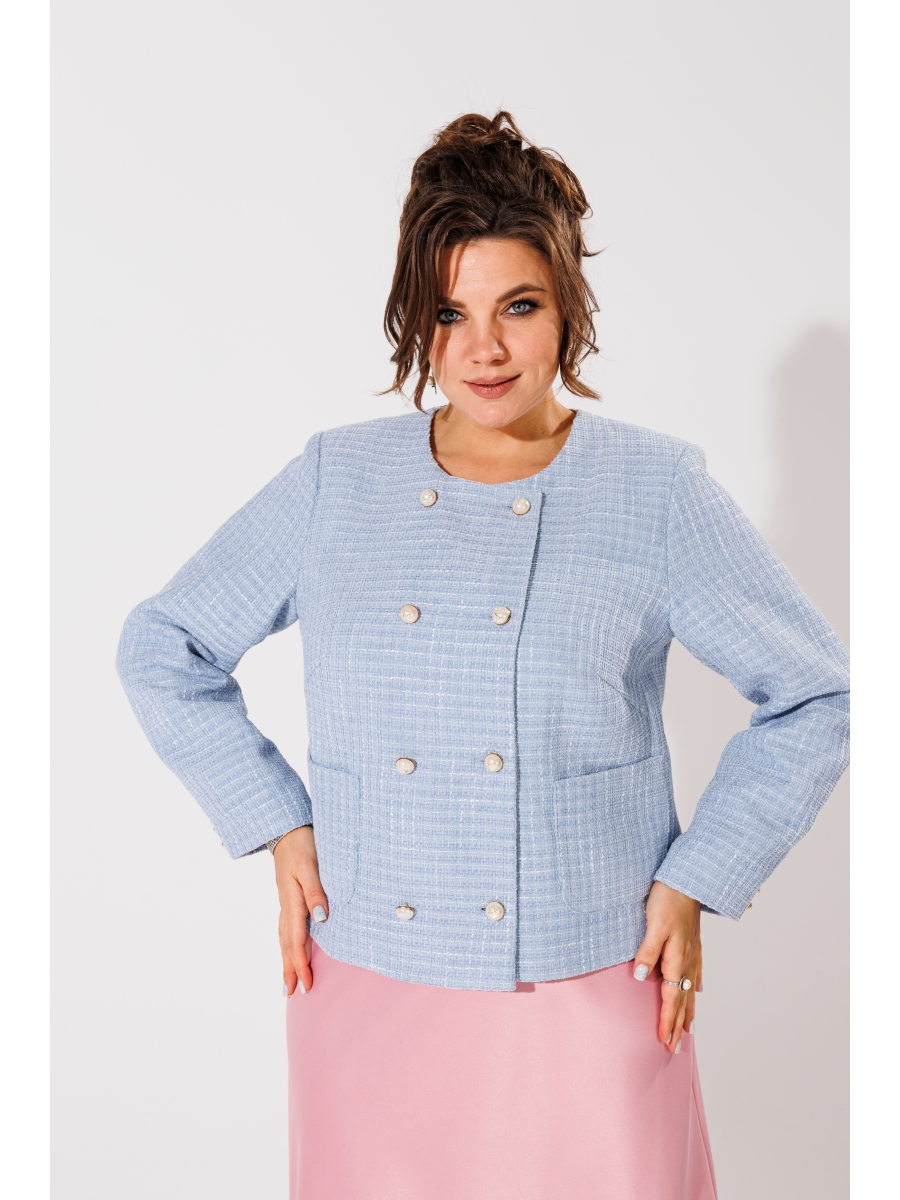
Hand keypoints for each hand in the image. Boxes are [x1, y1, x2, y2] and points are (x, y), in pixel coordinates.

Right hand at [273, 826, 328, 995]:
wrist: (288, 830)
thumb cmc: (302, 846)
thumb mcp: (311, 866)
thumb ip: (316, 892)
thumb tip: (322, 918)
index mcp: (292, 901)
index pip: (297, 940)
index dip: (301, 964)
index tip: (307, 984)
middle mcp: (287, 905)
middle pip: (286, 944)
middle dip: (290, 969)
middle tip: (293, 993)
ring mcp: (286, 902)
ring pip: (284, 938)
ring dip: (286, 960)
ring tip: (288, 981)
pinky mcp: (289, 897)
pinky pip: (286, 928)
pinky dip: (287, 944)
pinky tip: (291, 949)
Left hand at [633, 880, 701, 1052]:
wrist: (686, 878)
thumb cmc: (667, 899)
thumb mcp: (653, 924)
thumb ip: (646, 951)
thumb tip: (640, 977)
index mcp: (676, 958)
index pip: (671, 997)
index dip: (666, 1020)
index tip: (664, 1041)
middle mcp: (687, 960)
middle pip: (683, 999)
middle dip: (678, 1025)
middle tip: (675, 1049)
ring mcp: (693, 952)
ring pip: (691, 989)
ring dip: (688, 1012)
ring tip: (688, 1031)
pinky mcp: (694, 942)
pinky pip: (696, 972)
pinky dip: (695, 987)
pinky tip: (698, 992)